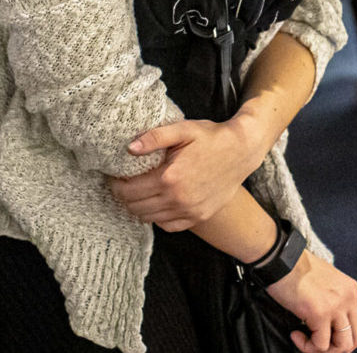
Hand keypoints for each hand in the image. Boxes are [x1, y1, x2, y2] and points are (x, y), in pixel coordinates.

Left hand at [110, 116, 272, 230]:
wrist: (242, 151)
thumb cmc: (212, 138)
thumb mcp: (183, 129)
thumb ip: (154, 137)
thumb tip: (129, 148)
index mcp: (170, 178)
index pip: (129, 191)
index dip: (116, 185)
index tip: (114, 176)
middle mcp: (178, 199)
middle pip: (136, 207)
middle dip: (124, 196)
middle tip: (123, 183)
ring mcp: (189, 211)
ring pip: (149, 218)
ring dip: (139, 207)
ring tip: (138, 192)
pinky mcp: (198, 217)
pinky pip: (168, 226)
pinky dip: (157, 217)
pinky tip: (157, 202)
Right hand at [267, 251, 356, 352]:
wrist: (280, 259)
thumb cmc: (294, 269)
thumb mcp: (324, 283)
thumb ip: (332, 301)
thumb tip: (328, 326)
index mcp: (351, 290)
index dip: (340, 338)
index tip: (322, 335)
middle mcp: (349, 298)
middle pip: (356, 339)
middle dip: (336, 349)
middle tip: (316, 344)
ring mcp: (336, 306)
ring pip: (342, 346)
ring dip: (322, 350)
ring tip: (304, 340)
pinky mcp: (320, 313)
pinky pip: (320, 344)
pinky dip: (306, 346)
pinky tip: (295, 334)